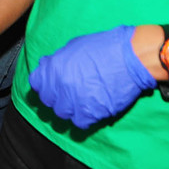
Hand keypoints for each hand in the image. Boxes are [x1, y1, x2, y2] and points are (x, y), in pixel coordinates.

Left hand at [28, 25, 156, 128]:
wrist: (131, 57)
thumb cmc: (105, 47)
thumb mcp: (74, 46)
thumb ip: (57, 60)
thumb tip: (46, 66)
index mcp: (54, 67)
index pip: (36, 84)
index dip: (45, 84)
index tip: (53, 85)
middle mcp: (61, 85)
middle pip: (49, 101)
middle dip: (58, 97)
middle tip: (71, 93)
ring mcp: (75, 100)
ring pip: (63, 113)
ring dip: (71, 108)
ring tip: (83, 100)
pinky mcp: (91, 112)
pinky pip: (79, 123)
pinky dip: (85, 117)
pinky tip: (92, 108)